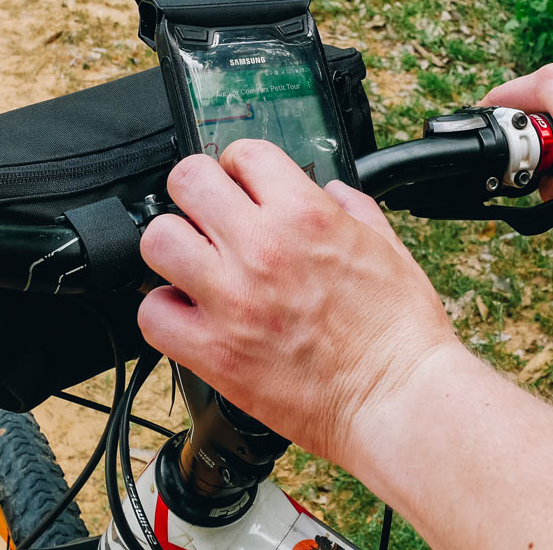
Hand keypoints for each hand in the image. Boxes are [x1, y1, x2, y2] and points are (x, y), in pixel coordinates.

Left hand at [137, 140, 457, 468]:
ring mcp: (231, 299)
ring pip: (158, 241)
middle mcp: (261, 248)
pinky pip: (152, 314)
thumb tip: (331, 192)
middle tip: (209, 218)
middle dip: (197, 194)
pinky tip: (189, 315)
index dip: (240, 167)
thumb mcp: (387, 246)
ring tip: (194, 265)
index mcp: (305, 214)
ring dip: (174, 248)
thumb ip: (351, 208)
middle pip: (187, 181)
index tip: (242, 185)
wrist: (398, 399)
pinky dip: (165, 313)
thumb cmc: (400, 331)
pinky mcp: (214, 352)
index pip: (243, 153)